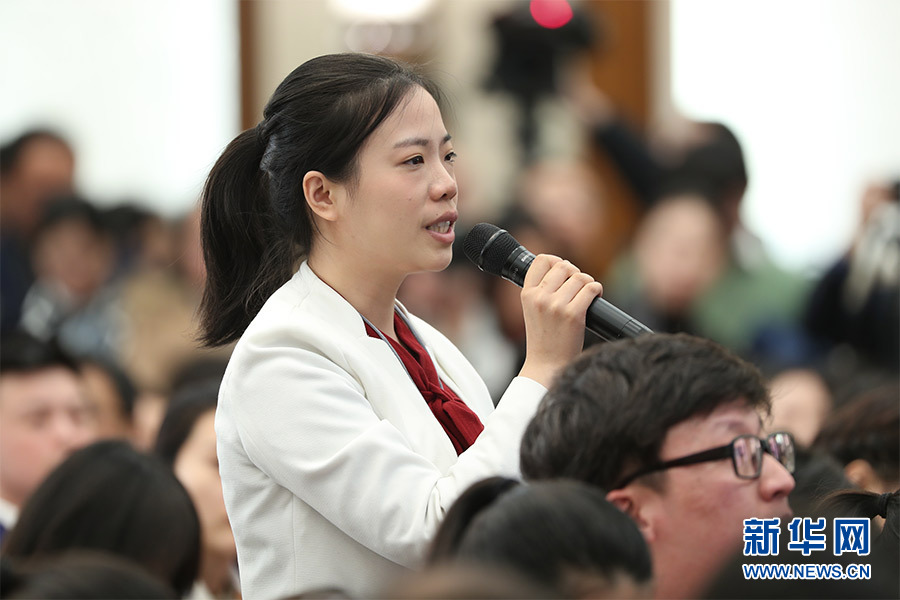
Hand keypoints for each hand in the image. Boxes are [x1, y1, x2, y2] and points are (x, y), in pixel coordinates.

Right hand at [517, 255, 602, 387]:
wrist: (547, 366)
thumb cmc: (543, 339)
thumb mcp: (533, 310)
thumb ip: (541, 290)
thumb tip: (563, 266)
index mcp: (527, 294)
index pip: (541, 260)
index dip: (556, 260)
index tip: (563, 270)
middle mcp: (539, 297)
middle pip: (564, 265)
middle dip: (575, 273)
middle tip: (577, 286)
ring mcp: (556, 306)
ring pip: (580, 277)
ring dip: (587, 283)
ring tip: (585, 295)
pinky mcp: (573, 315)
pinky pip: (591, 288)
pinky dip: (597, 290)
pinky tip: (595, 297)